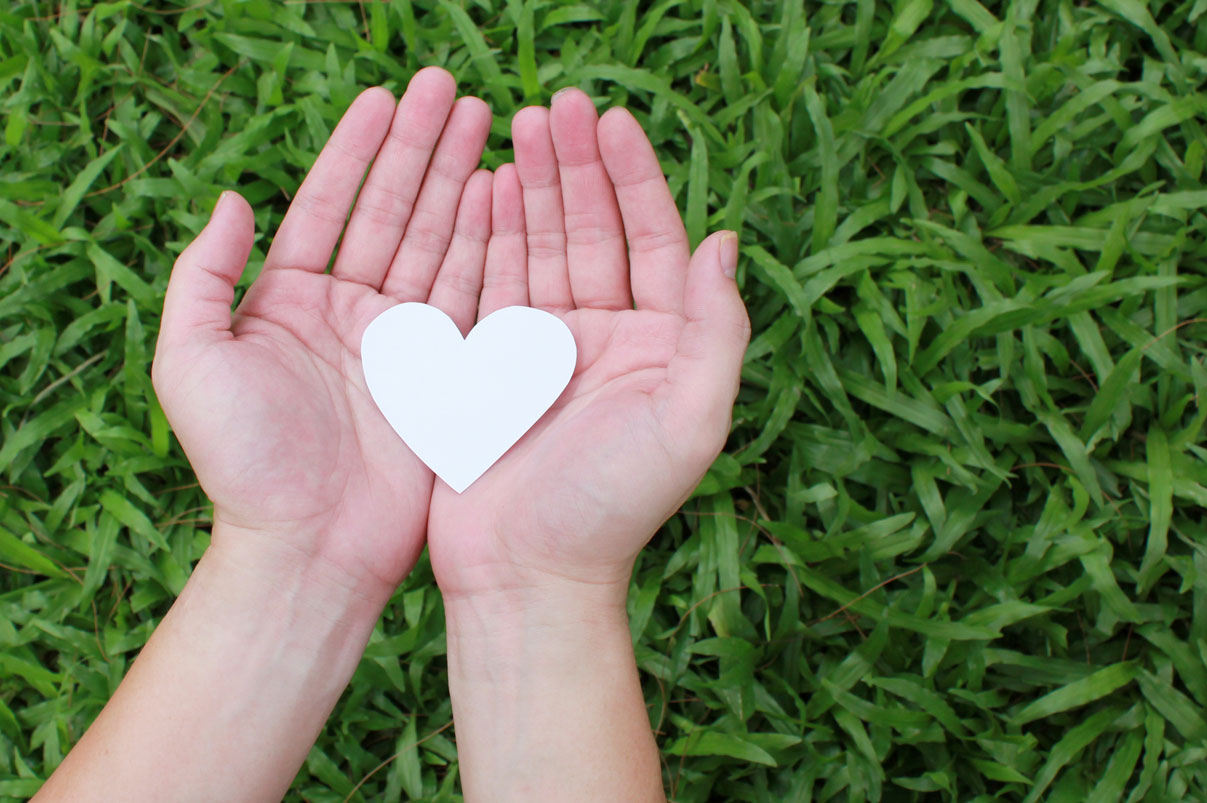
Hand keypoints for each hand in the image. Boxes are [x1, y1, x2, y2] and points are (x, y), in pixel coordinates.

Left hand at [153, 67, 492, 597]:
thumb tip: (233, 199)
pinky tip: (505, 198)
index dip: (356, 149)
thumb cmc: (240, 465)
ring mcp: (400, 345)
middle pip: (390, 212)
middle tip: (450, 91)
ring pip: (435, 243)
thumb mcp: (190, 362)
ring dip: (459, 183)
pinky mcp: (443, 379)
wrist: (304, 550)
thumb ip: (203, 276)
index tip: (384, 96)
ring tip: (484, 123)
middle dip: (420, 149)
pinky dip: (488, 247)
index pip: (328, 206)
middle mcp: (348, 314)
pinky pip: (469, 299)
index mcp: (288, 303)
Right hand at [427, 89, 749, 599]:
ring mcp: (544, 352)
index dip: (633, 179)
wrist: (526, 575)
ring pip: (539, 248)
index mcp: (660, 347)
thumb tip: (726, 242)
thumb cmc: (612, 508)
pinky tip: (480, 189)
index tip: (610, 120)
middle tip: (554, 105)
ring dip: (529, 189)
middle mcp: (606, 340)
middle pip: (592, 232)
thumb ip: (716, 333)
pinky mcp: (490, 368)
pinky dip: (486, 236)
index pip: (652, 241)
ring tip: (514, 127)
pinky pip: (491, 285)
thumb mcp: (689, 421)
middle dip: (574, 168)